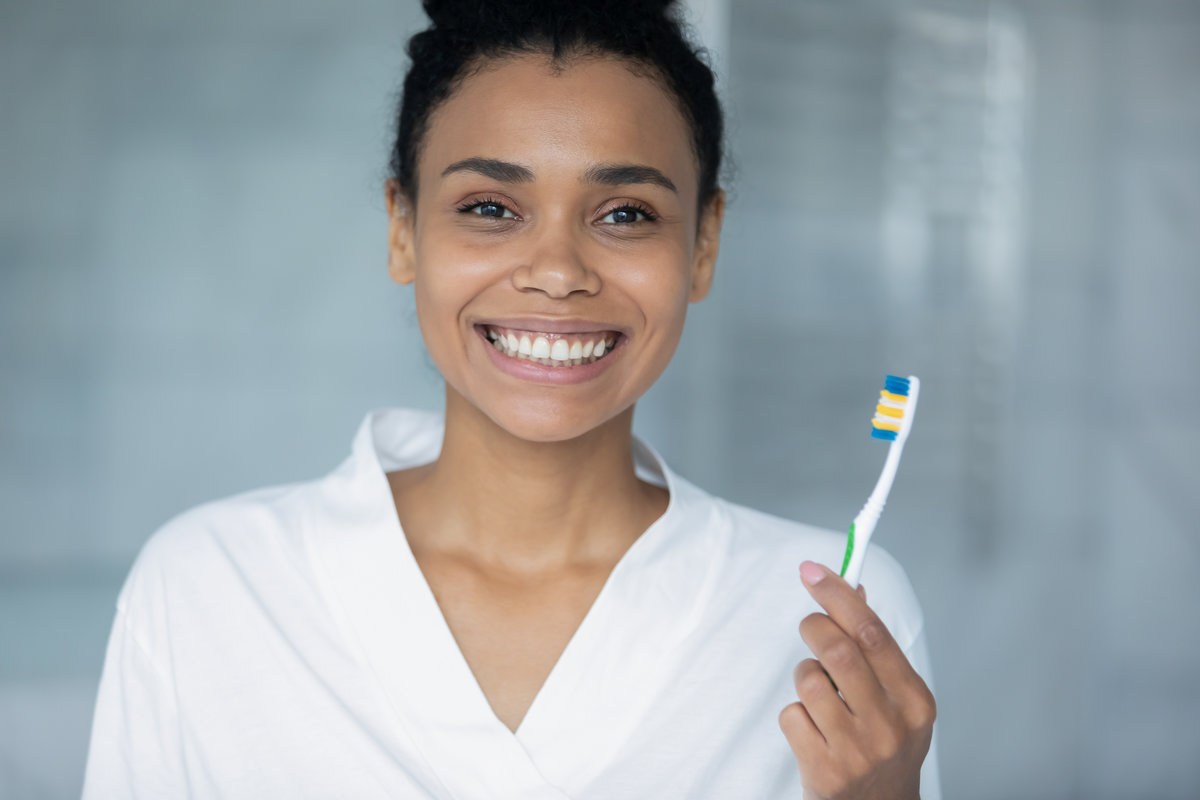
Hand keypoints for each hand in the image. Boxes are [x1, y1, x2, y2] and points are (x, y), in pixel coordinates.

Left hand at [779, 561, 935, 799]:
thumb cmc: (885, 745)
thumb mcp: (896, 699)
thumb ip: (876, 648)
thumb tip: (853, 589)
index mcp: (915, 699)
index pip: (872, 632)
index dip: (838, 595)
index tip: (811, 571)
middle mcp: (891, 725)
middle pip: (838, 650)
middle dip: (814, 626)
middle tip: (810, 626)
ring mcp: (859, 751)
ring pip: (809, 681)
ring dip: (804, 675)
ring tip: (818, 694)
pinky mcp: (825, 770)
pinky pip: (791, 715)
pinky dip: (795, 714)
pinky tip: (814, 731)